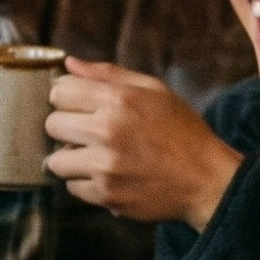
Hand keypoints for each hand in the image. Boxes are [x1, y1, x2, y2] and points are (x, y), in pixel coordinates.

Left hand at [44, 57, 242, 227]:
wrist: (208, 179)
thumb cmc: (181, 131)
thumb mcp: (154, 91)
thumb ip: (108, 74)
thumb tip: (69, 64)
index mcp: (118, 100)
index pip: (58, 92)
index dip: (67, 98)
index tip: (79, 106)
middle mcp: (107, 131)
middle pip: (51, 125)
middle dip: (67, 128)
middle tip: (89, 133)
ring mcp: (105, 166)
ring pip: (56, 160)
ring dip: (72, 159)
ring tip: (96, 157)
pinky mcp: (106, 194)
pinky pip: (72, 187)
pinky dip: (86, 183)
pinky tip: (109, 176)